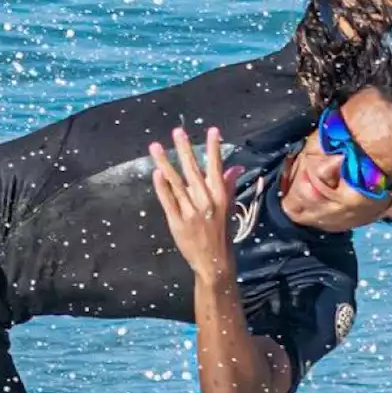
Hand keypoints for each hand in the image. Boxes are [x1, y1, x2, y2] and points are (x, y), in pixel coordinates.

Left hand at [149, 126, 240, 280]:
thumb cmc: (221, 233)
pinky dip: (162, 187)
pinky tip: (156, 173)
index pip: (216, 168)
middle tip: (177, 131)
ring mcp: (190, 212)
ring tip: (156, 147)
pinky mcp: (177, 222)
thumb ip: (227, 185)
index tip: (213, 130)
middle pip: (193, 171)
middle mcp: (205, 202)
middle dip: (185, 150)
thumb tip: (235, 167)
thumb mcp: (227, 208)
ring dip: (165, 163)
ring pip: (176, 183)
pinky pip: (168, 201)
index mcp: (219, 197)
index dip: (214, 149)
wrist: (213, 262)